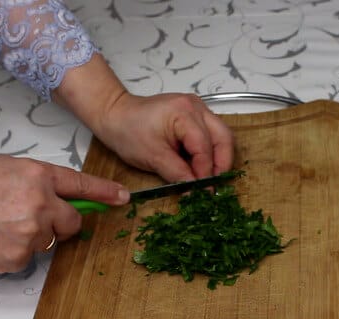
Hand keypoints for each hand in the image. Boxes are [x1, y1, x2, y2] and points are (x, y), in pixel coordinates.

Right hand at [0, 155, 129, 272]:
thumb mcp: (8, 167)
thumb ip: (39, 180)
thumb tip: (60, 195)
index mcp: (38, 177)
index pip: (81, 186)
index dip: (105, 193)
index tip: (123, 198)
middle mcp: (41, 204)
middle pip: (72, 222)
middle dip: (61, 221)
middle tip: (33, 216)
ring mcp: (32, 233)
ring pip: (50, 240)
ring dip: (35, 235)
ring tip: (3, 225)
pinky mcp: (20, 257)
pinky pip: (31, 256)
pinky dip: (17, 250)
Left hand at [98, 92, 234, 181]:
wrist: (115, 115)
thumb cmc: (128, 131)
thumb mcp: (152, 157)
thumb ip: (178, 174)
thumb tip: (197, 190)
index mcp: (184, 112)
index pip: (204, 147)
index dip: (205, 172)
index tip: (203, 192)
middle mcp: (196, 107)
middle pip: (223, 137)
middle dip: (221, 164)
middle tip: (213, 186)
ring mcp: (198, 109)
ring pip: (221, 136)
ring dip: (218, 158)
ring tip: (208, 178)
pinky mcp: (195, 115)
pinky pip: (211, 134)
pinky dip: (209, 152)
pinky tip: (201, 166)